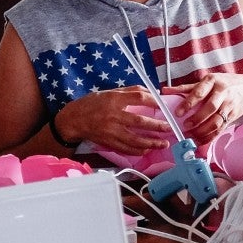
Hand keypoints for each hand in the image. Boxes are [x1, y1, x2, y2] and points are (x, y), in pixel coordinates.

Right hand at [56, 88, 174, 154]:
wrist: (73, 120)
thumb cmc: (92, 103)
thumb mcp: (109, 92)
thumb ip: (130, 91)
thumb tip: (151, 92)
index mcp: (113, 99)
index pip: (138, 97)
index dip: (153, 101)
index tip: (164, 106)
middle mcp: (112, 115)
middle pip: (139, 121)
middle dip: (156, 126)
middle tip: (168, 128)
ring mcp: (110, 130)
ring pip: (134, 139)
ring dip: (150, 143)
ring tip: (163, 143)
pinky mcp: (108, 142)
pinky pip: (125, 148)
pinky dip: (138, 151)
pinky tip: (147, 150)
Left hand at [173, 73, 242, 143]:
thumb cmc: (222, 83)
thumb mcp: (206, 81)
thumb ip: (185, 88)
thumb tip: (164, 91)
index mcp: (213, 81)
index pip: (200, 92)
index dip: (188, 103)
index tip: (178, 113)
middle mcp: (222, 93)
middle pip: (210, 108)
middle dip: (197, 119)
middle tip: (185, 126)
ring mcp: (229, 106)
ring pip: (216, 121)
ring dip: (202, 131)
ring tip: (190, 136)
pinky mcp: (231, 117)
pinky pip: (220, 130)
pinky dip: (209, 137)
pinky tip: (199, 141)